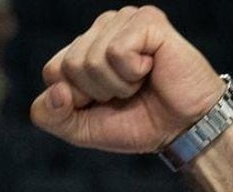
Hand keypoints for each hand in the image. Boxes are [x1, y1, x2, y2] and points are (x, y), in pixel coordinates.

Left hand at [30, 6, 223, 152]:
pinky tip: (151, 69)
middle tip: (126, 93)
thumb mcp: (80, 129)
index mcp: (82, 49)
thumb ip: (50, 116)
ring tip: (139, 82)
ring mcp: (124, 20)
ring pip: (91, 59)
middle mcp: (101, 29)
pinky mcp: (147, 20)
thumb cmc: (134, 123)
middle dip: (96, 92)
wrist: (182, 127)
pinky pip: (116, 51)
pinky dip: (132, 73)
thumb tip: (56, 91)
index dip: (74, 99)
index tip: (102, 103)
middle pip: (69, 65)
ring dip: (117, 85)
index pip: (52, 71)